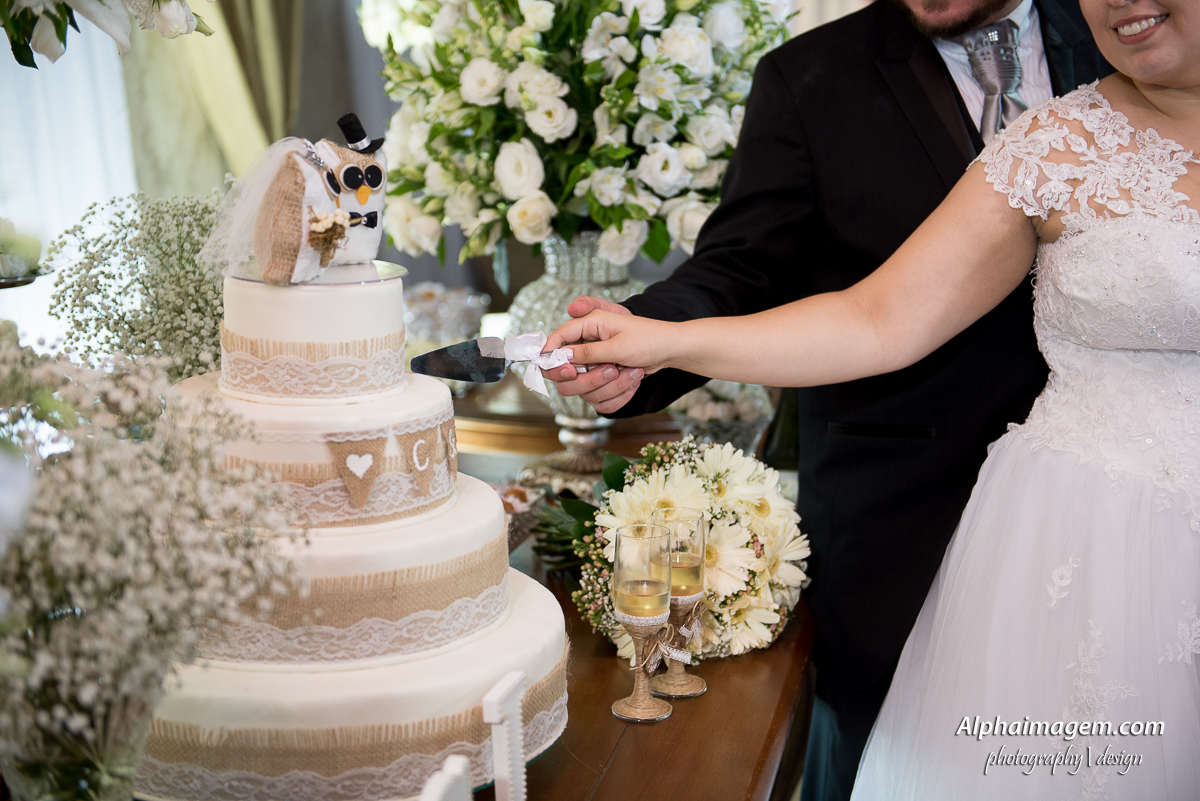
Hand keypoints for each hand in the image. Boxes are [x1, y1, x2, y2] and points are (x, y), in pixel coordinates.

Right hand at [546, 307, 677, 402]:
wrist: (669, 349)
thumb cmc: (648, 339)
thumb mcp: (618, 345)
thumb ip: (588, 352)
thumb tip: (562, 356)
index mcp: (589, 326)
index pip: (559, 339)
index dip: (553, 355)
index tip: (566, 370)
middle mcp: (587, 345)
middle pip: (565, 373)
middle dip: (588, 378)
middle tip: (611, 370)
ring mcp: (594, 365)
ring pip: (585, 389)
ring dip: (611, 386)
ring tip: (632, 372)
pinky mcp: (603, 381)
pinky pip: (600, 399)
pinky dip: (618, 394)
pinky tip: (633, 381)